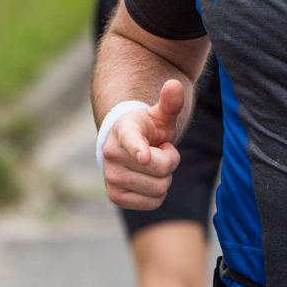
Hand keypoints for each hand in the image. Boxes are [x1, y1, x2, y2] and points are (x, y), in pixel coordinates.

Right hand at [101, 79, 184, 210]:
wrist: (128, 147)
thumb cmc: (147, 128)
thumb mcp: (161, 115)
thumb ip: (170, 102)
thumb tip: (175, 84)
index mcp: (124, 129)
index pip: (131, 140)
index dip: (139, 149)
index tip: (144, 155)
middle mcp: (111, 154)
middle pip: (161, 169)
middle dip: (170, 161)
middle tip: (159, 151)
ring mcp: (110, 177)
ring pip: (160, 188)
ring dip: (164, 177)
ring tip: (152, 163)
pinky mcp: (115, 197)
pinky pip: (154, 202)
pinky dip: (157, 194)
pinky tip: (148, 179)